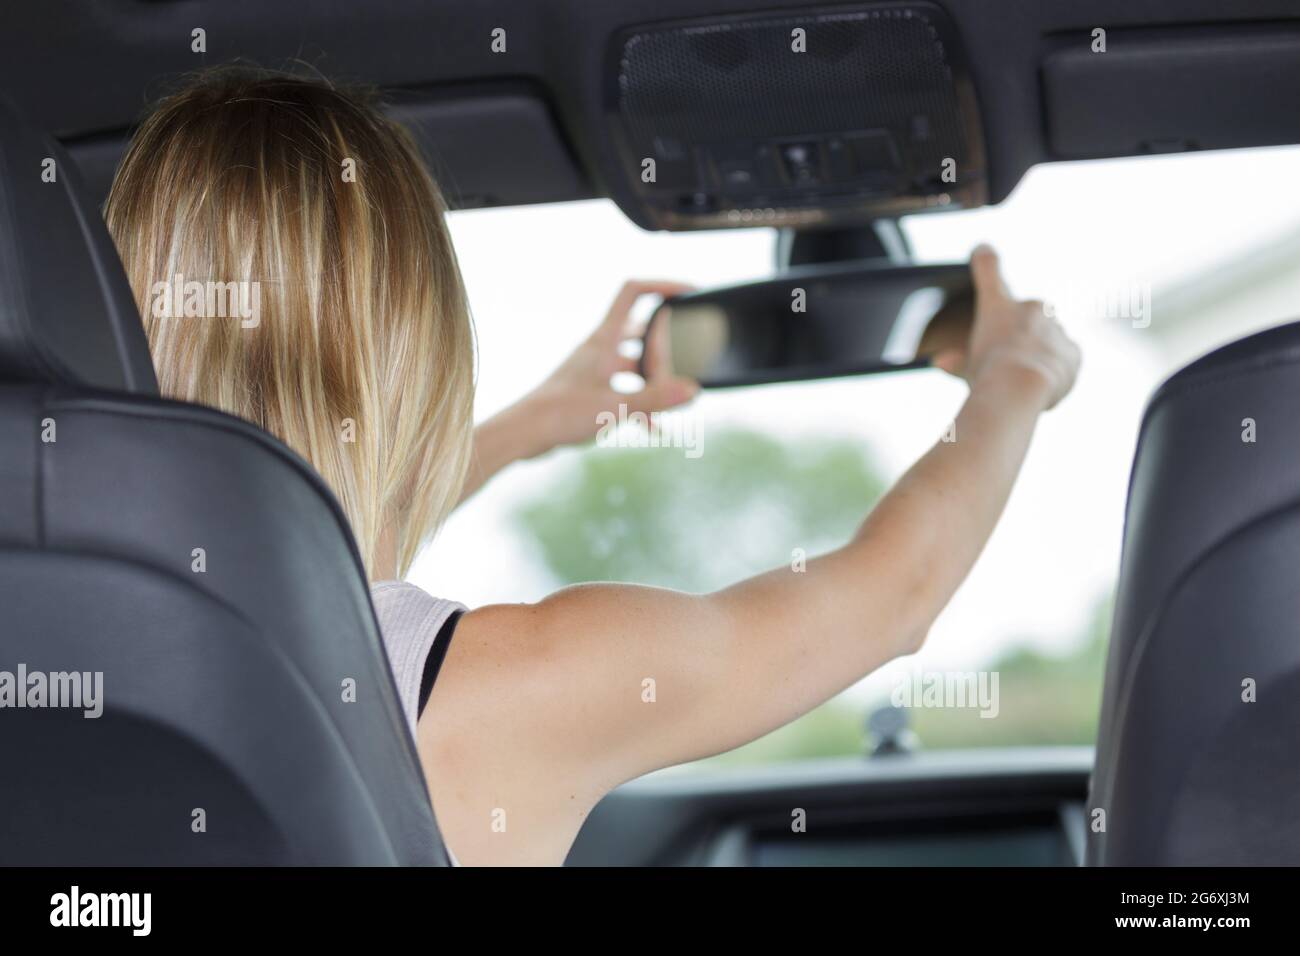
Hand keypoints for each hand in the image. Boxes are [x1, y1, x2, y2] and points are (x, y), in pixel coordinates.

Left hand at [458, 280, 699, 503]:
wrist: (523, 434)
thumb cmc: (560, 414)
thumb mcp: (614, 407)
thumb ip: (655, 399)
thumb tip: (692, 390)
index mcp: (604, 340)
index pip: (634, 293)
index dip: (662, 285)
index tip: (688, 292)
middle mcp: (599, 349)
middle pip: (641, 333)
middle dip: (666, 349)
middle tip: (682, 369)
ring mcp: (594, 369)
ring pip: (634, 366)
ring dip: (654, 381)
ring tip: (672, 402)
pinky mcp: (590, 390)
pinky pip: (623, 390)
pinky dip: (639, 404)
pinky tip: (653, 427)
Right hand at [932, 245, 1080, 409]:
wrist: (1021, 387)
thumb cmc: (987, 373)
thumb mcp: (966, 368)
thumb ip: (956, 362)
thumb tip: (940, 361)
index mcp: (998, 305)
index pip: (988, 269)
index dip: (983, 257)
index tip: (982, 249)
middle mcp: (1030, 307)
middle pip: (1026, 315)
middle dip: (1020, 334)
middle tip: (1008, 361)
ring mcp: (1056, 326)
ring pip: (1047, 338)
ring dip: (1039, 353)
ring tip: (1025, 380)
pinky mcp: (1074, 350)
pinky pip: (1064, 359)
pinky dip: (1056, 371)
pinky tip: (1043, 385)